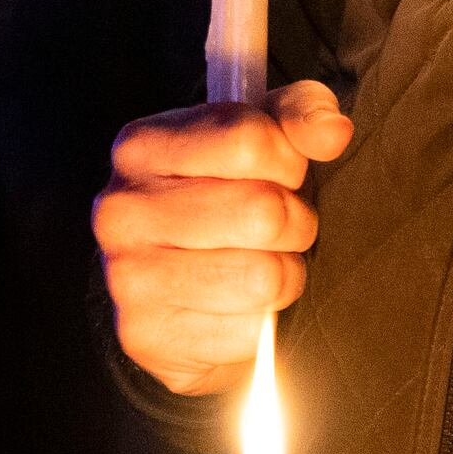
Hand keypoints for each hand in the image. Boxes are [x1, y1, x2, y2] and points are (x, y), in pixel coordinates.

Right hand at [94, 81, 355, 396]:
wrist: (189, 297)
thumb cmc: (238, 203)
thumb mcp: (268, 143)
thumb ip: (301, 116)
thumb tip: (332, 131)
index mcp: (141, 146)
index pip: (249, 140)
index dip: (289, 161)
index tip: (282, 174)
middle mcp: (120, 209)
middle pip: (261, 212)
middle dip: (294, 224)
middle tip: (279, 231)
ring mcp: (127, 277)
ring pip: (262, 277)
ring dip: (283, 277)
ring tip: (262, 268)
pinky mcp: (146, 337)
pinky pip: (249, 334)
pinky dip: (262, 328)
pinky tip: (238, 311)